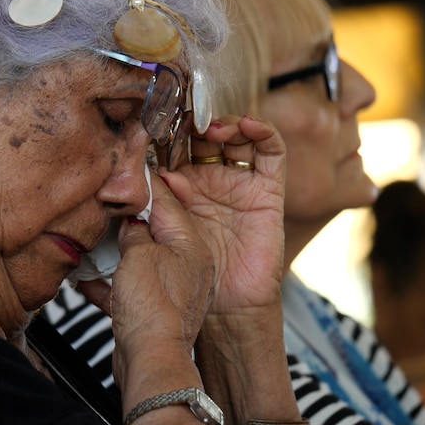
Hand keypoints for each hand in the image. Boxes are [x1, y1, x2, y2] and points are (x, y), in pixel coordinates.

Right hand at [80, 171, 214, 352]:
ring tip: (92, 242)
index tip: (128, 170)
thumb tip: (130, 222)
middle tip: (106, 203)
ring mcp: (172, 290)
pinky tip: (87, 279)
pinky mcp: (154, 312)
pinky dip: (109, 282)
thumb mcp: (139, 253)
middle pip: (154, 230)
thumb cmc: (154, 310)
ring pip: (139, 259)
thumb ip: (134, 231)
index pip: (167, 201)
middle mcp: (187, 266)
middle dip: (127, 220)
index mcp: (192, 245)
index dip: (145, 184)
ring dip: (114, 252)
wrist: (151, 361)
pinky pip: (130, 288)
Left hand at [169, 115, 286, 315]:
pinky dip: (263, 132)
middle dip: (195, 122)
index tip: (158, 119)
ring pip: (236, 137)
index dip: (169, 131)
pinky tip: (248, 126)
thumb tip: (153, 173)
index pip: (176, 146)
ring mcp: (240, 182)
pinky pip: (271, 152)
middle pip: (205, 136)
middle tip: (184, 117)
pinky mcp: (268, 189)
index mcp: (181, 186)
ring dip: (225, 123)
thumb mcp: (165, 233)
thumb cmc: (189, 274)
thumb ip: (161, 204)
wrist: (225, 307)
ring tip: (211, 127)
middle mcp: (210, 180)